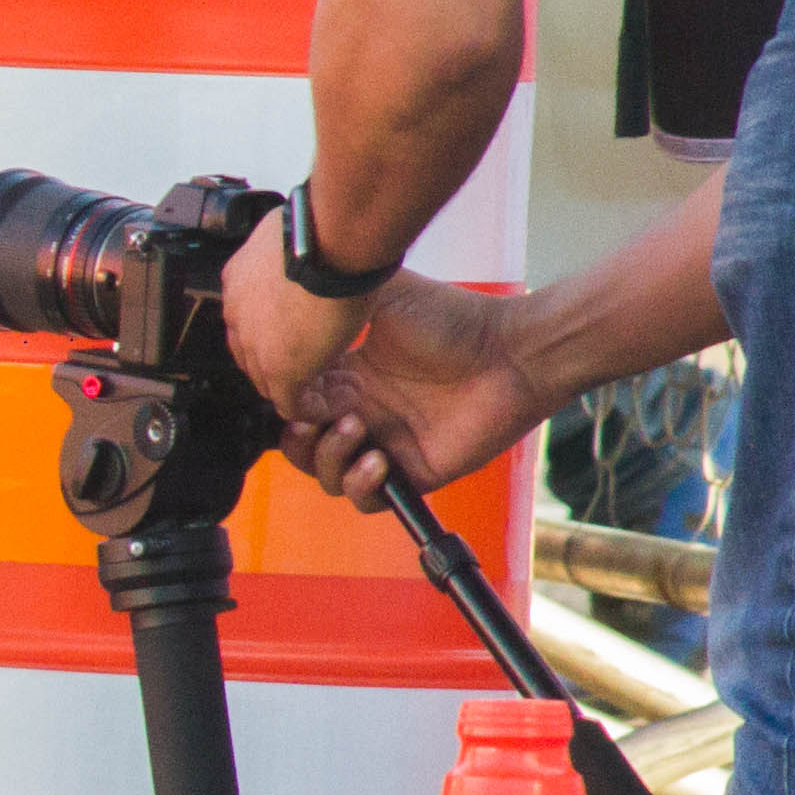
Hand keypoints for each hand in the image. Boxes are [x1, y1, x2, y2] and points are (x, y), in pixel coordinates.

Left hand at [220, 209, 376, 421]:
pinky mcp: (281, 368)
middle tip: (331, 365)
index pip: (251, 322)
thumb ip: (298, 254)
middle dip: (293, 364)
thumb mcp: (302, 236)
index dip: (281, 335)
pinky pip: (294, 405)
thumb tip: (313, 249)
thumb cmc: (325, 225)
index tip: (312, 335)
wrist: (331, 237)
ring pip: (272, 382)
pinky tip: (347, 395)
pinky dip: (321, 408)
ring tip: (343, 383)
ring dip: (308, 388)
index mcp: (240, 281)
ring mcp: (255, 344)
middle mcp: (239, 314)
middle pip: (256, 355)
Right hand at [280, 268, 549, 506]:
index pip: (296, 403)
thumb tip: (293, 315)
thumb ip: (336, 304)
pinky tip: (377, 458)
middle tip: (316, 418)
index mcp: (349, 378)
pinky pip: (368, 499)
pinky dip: (361, 485)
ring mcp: (387, 444)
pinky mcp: (414, 471)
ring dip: (328, 458)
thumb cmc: (454, 319)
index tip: (291, 390)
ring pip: (327, 476)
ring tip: (355, 429)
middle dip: (297, 437)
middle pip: (301, 445)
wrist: (509, 350)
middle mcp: (364, 413)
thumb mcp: (382, 295)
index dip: (286, 403)